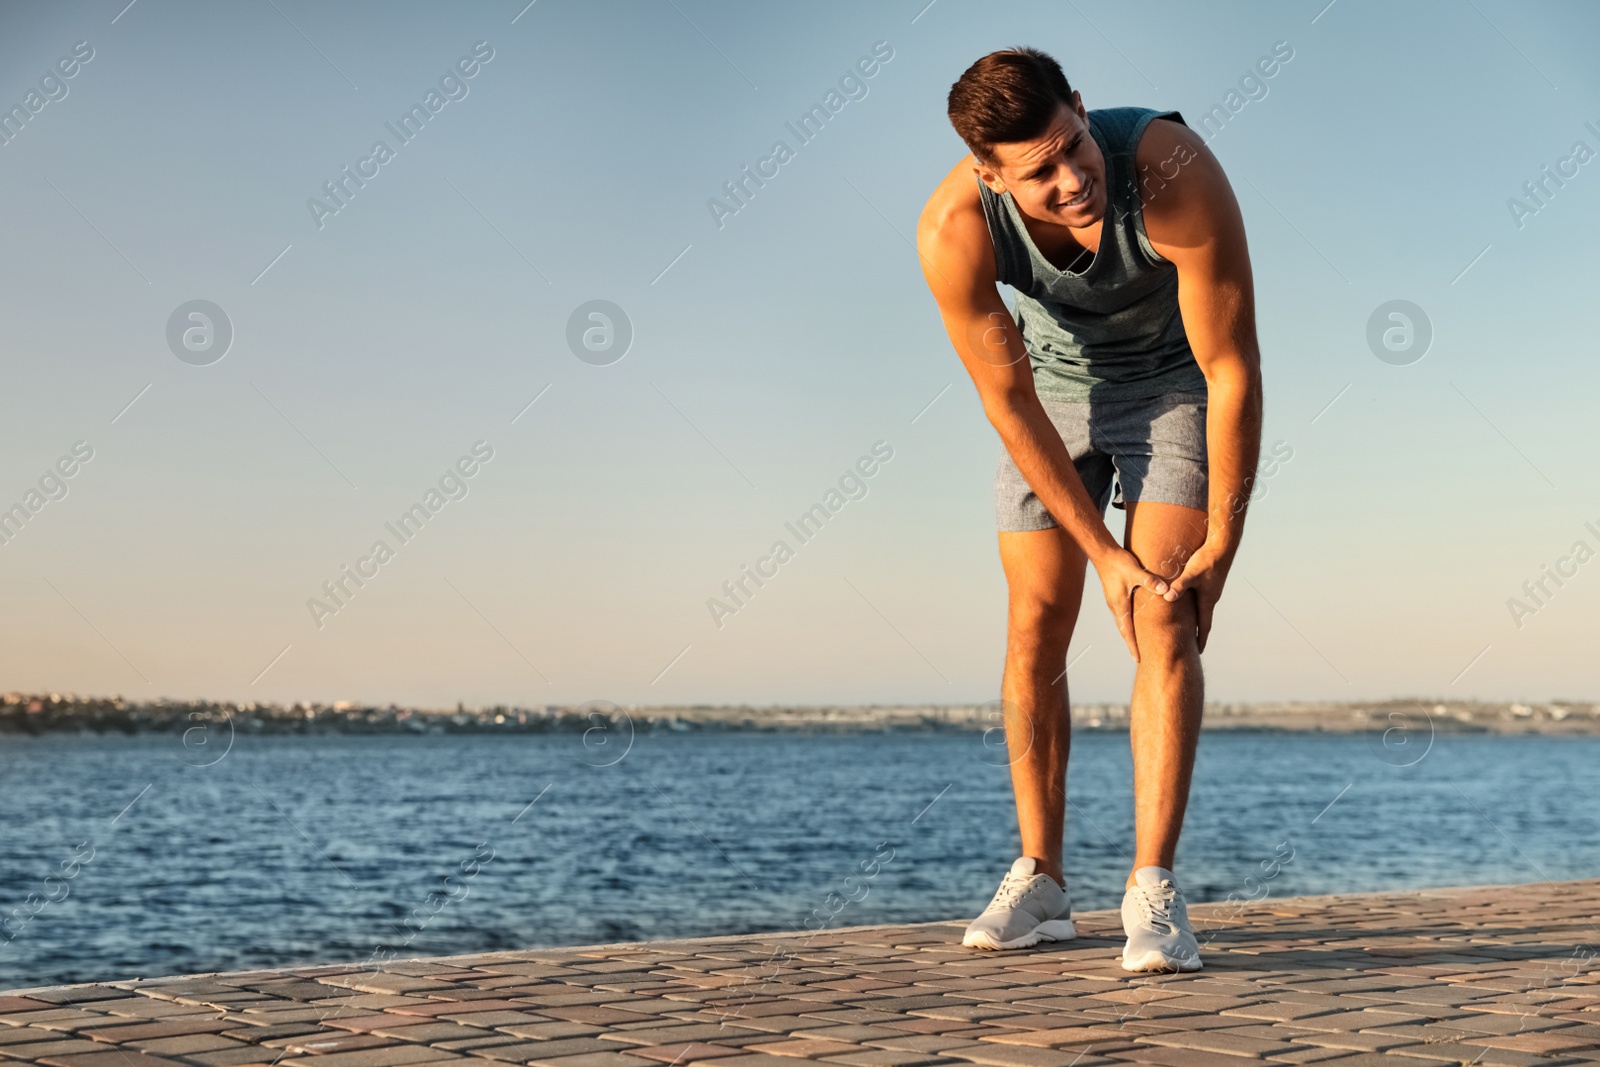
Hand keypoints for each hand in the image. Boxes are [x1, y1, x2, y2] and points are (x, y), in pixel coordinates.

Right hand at [1092, 548, 1170, 662]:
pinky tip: (1134, 622)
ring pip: (1122, 622)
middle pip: (1123, 630)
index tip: (1138, 659)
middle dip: (1131, 644)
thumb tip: (1164, 590)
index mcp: (1120, 604)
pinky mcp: (1115, 595)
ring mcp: (1113, 601)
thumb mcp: (1135, 571)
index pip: (1127, 631)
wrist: (1102, 553)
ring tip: (1137, 643)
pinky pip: (1122, 614)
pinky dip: (1128, 623)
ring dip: (1129, 634)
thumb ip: (1150, 581)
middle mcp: (1115, 606)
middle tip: (1138, 657)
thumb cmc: (1118, 562)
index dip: (1133, 645)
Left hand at [1162, 544, 1231, 651]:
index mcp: (1208, 600)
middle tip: (1191, 645)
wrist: (1223, 544)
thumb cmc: (1207, 559)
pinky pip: (1200, 597)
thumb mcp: (1191, 574)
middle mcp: (1211, 597)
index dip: (1201, 639)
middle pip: (1203, 619)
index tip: (1198, 652)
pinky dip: (1193, 605)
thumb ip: (1179, 586)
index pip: (1205, 625)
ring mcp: (1211, 589)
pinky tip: (1187, 603)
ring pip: (1201, 608)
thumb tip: (1168, 598)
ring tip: (1188, 627)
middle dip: (1197, 633)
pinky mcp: (1209, 581)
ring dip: (1195, 619)